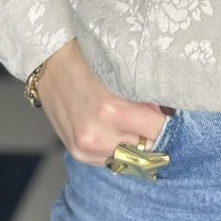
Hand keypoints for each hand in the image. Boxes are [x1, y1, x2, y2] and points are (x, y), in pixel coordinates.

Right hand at [36, 38, 175, 166]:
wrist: (51, 65)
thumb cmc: (88, 60)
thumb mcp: (122, 71)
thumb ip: (145, 96)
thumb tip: (167, 113)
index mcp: (111, 111)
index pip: (157, 130)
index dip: (166, 120)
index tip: (170, 114)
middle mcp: (96, 136)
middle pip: (145, 147)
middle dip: (150, 132)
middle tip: (150, 115)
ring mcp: (84, 149)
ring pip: (129, 156)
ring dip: (134, 142)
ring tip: (129, 119)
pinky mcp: (77, 153)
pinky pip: (111, 159)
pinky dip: (117, 146)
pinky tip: (112, 127)